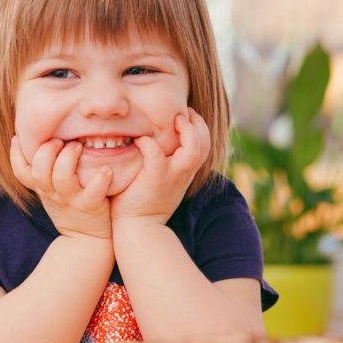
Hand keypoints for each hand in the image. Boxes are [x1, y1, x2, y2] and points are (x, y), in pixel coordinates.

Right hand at [10, 136, 112, 242]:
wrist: (87, 240)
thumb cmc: (70, 208)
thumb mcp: (50, 192)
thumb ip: (45, 171)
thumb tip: (41, 140)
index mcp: (42, 188)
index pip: (20, 171)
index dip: (15, 154)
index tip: (19, 136)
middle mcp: (52, 193)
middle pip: (39, 171)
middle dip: (46, 151)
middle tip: (59, 140)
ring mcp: (71, 200)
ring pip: (62, 178)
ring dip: (68, 158)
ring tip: (78, 146)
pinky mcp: (90, 206)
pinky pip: (93, 193)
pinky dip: (99, 180)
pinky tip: (106, 170)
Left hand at [110, 108, 210, 224]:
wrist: (137, 229)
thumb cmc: (142, 203)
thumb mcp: (160, 181)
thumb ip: (163, 163)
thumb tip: (154, 142)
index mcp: (185, 172)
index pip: (203, 145)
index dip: (199, 127)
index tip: (187, 115)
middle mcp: (183, 173)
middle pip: (204, 144)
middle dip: (198, 124)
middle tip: (183, 113)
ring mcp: (171, 177)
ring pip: (193, 150)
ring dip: (186, 131)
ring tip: (173, 120)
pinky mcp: (155, 180)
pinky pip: (157, 156)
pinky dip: (150, 144)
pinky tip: (140, 140)